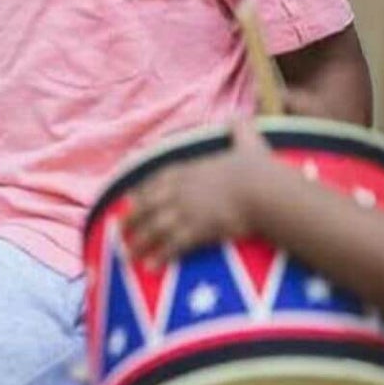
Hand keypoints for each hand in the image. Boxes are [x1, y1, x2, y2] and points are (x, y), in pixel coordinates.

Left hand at [124, 120, 273, 263]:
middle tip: (119, 232)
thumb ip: (238, 129)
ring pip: (154, 229)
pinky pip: (172, 246)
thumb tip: (238, 117)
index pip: (155, 181)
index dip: (141, 192)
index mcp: (186, 170)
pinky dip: (160, 256)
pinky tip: (150, 266)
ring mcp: (185, 211)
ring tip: (128, 256)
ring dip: (139, 243)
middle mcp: (179, 191)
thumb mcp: (246, 142)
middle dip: (131, 220)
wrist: (264, 190)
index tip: (129, 201)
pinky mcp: (195, 230)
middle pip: (146, 206)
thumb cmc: (258, 168)